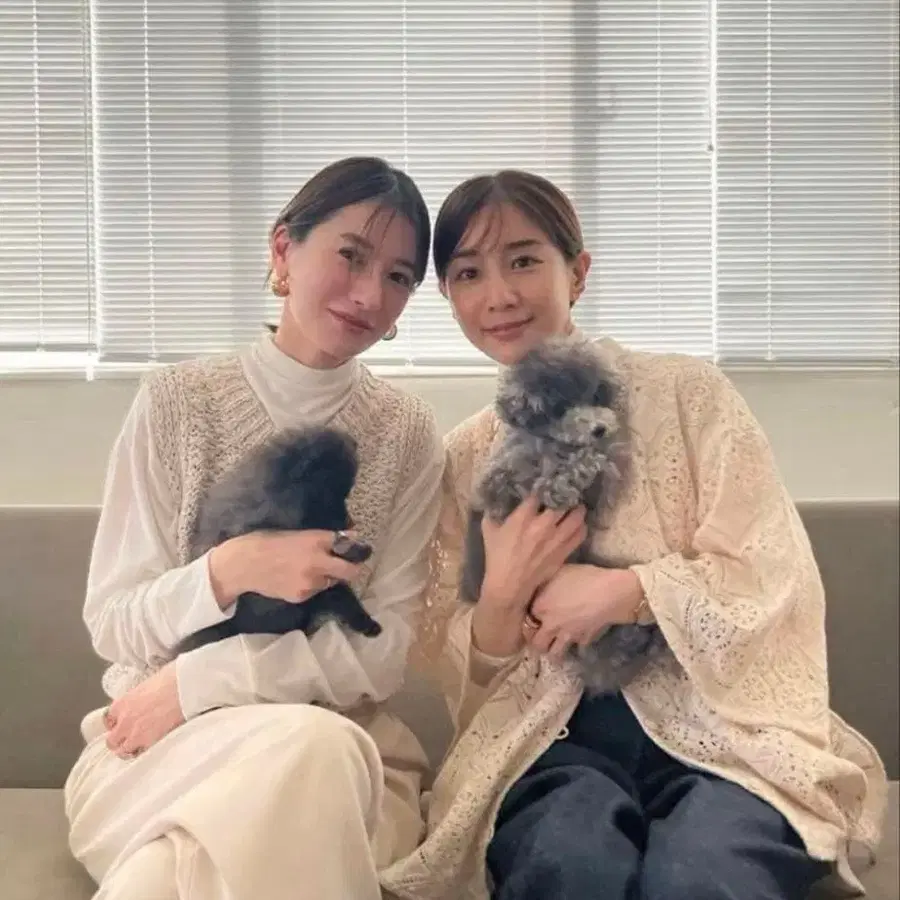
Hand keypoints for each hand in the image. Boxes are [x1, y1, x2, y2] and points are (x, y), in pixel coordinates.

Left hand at [103, 662, 184, 758]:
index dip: (117, 723)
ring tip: (141, 747)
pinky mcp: (151, 743)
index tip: (124, 723)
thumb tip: (148, 697)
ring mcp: (136, 734)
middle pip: (112, 740)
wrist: (187, 686)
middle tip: (130, 738)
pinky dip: (145, 753)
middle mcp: (125, 720)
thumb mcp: (150, 682)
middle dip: (120, 740)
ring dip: (130, 749)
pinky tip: (153, 747)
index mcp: (122, 703)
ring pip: (123, 751)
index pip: (108, 720)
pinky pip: (141, 755)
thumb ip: (141, 695)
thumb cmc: (173, 678)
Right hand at [209, 529, 364, 609]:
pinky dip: (312, 586)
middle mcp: (318, 562)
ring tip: (309, 570)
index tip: (356, 550)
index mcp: (317, 540)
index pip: (349, 546)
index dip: (355, 549)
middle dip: (351, 569)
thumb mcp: (299, 533)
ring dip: (327, 577)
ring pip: (331, 582)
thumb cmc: (269, 541)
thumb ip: (326, 537)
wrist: (244, 564)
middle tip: (345, 566)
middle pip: (351, 571)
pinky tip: (296, 578)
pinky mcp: (301, 596)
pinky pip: (316, 591)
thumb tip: (353, 535)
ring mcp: (311, 582)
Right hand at [472, 496, 587, 657]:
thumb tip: (496, 500)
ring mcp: (556, 539)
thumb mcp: (488, 530)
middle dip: (565, 493)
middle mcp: (543, 524)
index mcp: (523, 517)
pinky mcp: (564, 551)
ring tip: (574, 505)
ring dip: (577, 508)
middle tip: (565, 490)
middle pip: (563, 500)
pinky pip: (580, 534)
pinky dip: (580, 526)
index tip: (546, 480)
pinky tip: (576, 524)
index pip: (539, 492)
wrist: (509, 587)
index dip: (544, 484)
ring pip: (577, 516)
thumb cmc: (496, 557)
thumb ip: (493, 512)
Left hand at [525, 565, 644, 660]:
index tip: (533, 616)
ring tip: (554, 649)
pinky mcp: (585, 640)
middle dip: (537, 644)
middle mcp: (550, 626)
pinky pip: (578, 648)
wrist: (609, 592)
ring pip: (555, 654)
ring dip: (553, 653)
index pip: (526, 619)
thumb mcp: (558, 572)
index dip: (529, 618)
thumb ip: (545, 584)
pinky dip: (577, 646)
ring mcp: (568, 636)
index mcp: (540, 608)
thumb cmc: (583, 577)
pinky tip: (578, 641)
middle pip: (537, 644)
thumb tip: (539, 588)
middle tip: (539, 639)